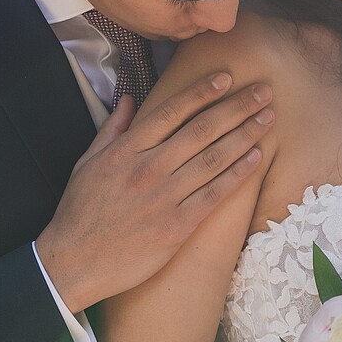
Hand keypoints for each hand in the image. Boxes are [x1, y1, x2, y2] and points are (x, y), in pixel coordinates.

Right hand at [36, 72, 274, 311]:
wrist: (72, 263)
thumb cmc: (79, 213)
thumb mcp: (86, 163)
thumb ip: (111, 129)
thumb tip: (127, 99)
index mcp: (126, 150)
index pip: (171, 112)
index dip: (202, 92)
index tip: (227, 77)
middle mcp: (148, 168)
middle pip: (202, 130)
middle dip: (237, 108)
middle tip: (263, 92)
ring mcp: (164, 197)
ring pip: (214, 159)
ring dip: (246, 135)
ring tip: (268, 118)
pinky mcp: (177, 227)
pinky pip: (215, 194)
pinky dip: (238, 174)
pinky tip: (257, 158)